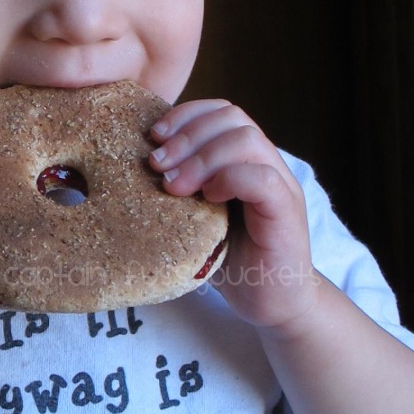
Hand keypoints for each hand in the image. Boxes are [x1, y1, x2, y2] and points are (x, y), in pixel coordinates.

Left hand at [150, 100, 317, 330]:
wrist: (273, 303)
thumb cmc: (228, 258)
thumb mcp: (194, 215)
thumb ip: (178, 187)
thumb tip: (126, 167)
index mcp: (244, 157)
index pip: (219, 110)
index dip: (185, 115)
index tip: (154, 136)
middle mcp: (266, 163)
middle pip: (232, 117)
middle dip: (186, 134)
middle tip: (156, 164)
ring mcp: (280, 185)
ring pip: (247, 140)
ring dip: (202, 157)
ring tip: (174, 186)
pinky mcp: (287, 212)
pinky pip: (262, 178)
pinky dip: (229, 179)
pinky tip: (207, 199)